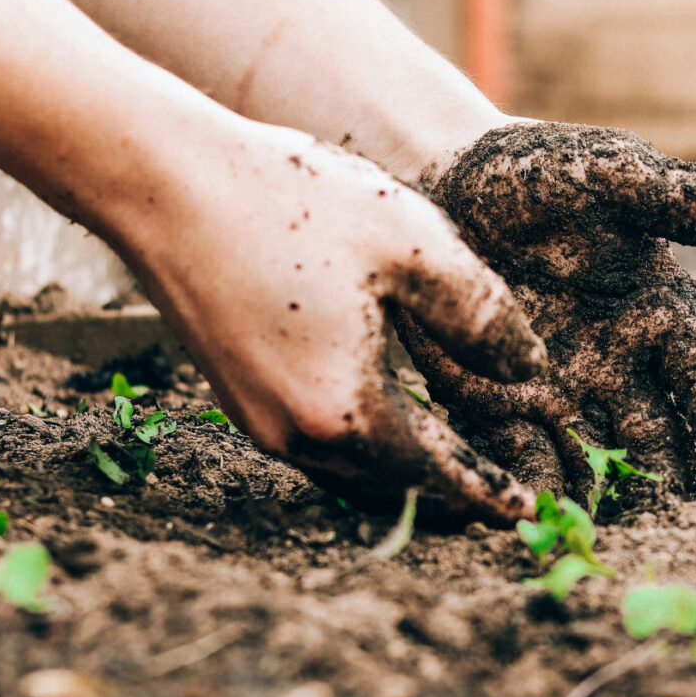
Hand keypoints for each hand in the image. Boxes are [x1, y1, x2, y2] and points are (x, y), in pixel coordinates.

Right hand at [112, 122, 546, 523]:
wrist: (166, 184)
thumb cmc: (292, 204)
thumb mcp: (412, 246)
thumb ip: (482, 316)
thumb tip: (529, 369)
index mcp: (346, 411)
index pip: (438, 476)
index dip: (489, 494)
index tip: (527, 512)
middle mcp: (296, 435)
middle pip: (393, 487)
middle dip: (451, 495)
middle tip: (497, 492)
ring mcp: (258, 421)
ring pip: (352, 472)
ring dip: (406, 473)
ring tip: (452, 460)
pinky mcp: (237, 397)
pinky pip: (318, 444)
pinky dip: (365, 446)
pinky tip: (386, 416)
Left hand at [399, 121, 695, 499]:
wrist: (449, 183)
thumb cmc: (538, 174)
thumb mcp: (607, 174)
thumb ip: (678, 198)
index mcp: (658, 313)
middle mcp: (616, 363)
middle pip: (653, 435)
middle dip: (665, 481)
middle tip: (672, 527)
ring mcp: (557, 388)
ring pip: (590, 457)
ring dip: (600, 498)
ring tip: (604, 539)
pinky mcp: (496, 399)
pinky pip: (517, 451)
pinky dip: (528, 483)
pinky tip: (531, 515)